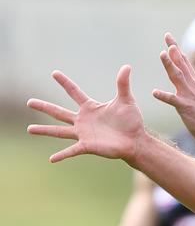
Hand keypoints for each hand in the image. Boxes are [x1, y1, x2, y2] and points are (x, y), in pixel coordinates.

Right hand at [26, 65, 145, 163]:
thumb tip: (127, 66)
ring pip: (59, 131)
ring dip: (44, 130)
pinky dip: (62, 155)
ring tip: (29, 129)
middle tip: (29, 102)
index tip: (54, 73)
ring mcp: (83, 134)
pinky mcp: (87, 146)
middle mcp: (83, 120)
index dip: (65, 82)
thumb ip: (123, 83)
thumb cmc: (131, 121)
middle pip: (59, 112)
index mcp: (91, 108)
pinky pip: (71, 151)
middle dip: (44, 107)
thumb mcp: (126, 100)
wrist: (135, 140)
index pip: (74, 92)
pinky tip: (51, 159)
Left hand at [153, 33, 194, 142]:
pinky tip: (155, 92)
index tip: (169, 38)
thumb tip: (184, 74)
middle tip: (167, 37)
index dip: (176, 49)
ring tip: (162, 54)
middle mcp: (192, 85)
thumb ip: (190, 83)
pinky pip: (173, 100)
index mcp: (194, 82)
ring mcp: (189, 95)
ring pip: (177, 77)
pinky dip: (164, 96)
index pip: (184, 61)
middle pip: (181, 64)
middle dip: (173, 50)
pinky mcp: (186, 107)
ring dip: (169, 65)